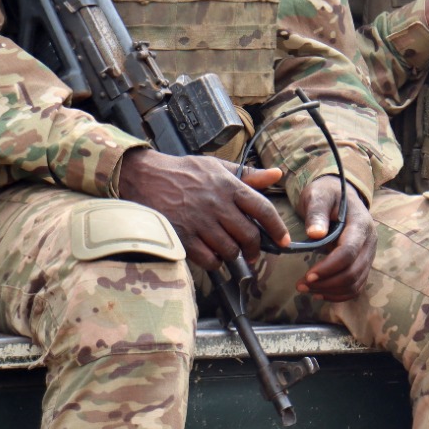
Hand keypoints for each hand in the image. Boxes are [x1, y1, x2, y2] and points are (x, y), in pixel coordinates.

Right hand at [117, 149, 290, 270]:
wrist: (144, 177)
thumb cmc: (183, 171)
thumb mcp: (216, 166)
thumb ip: (248, 174)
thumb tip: (276, 174)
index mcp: (229, 186)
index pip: (263, 209)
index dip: (277, 227)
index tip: (284, 240)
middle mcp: (217, 205)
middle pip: (249, 234)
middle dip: (255, 248)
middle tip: (254, 253)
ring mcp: (200, 222)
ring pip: (230, 249)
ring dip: (234, 255)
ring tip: (231, 252)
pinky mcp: (183, 236)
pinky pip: (208, 259)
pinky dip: (215, 262)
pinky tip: (213, 256)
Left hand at [294, 176, 375, 300]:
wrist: (340, 194)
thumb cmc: (327, 194)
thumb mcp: (319, 195)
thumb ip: (316, 212)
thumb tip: (315, 234)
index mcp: (361, 223)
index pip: (349, 252)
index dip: (329, 267)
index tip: (307, 275)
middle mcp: (370, 241)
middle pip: (353, 272)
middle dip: (327, 282)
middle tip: (300, 285)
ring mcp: (369, 253)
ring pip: (356, 282)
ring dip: (331, 290)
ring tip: (306, 289)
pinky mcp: (364, 262)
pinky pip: (356, 286)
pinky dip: (339, 294)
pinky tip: (320, 293)